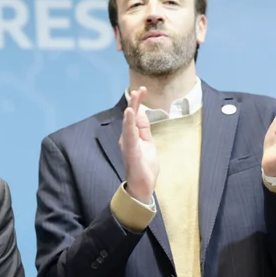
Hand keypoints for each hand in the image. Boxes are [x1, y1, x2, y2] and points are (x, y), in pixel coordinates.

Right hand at [120, 87, 158, 202]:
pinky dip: (129, 124)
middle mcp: (127, 139)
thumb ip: (144, 129)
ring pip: (129, 124)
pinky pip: (129, 136)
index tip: (142, 90)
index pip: (135, 117)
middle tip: (139, 89)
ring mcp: (128, 145)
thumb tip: (141, 113)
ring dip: (132, 109)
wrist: (142, 187)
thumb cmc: (145, 167)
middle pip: (131, 117)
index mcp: (132, 137)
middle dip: (135, 102)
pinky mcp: (131, 152)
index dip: (137, 103)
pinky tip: (129, 114)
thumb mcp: (148, 143)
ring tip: (134, 96)